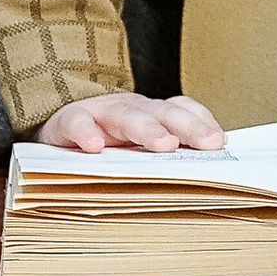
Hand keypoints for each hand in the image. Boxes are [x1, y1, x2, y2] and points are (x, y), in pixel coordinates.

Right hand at [37, 93, 226, 153]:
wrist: (57, 128)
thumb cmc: (104, 142)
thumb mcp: (136, 146)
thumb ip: (166, 152)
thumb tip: (206, 166)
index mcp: (151, 114)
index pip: (182, 110)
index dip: (201, 122)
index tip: (219, 141)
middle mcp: (130, 109)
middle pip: (163, 112)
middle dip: (187, 126)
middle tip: (207, 142)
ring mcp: (100, 112)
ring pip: (126, 115)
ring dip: (147, 128)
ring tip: (165, 144)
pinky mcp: (68, 120)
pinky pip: (77, 122)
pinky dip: (85, 131)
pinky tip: (94, 147)